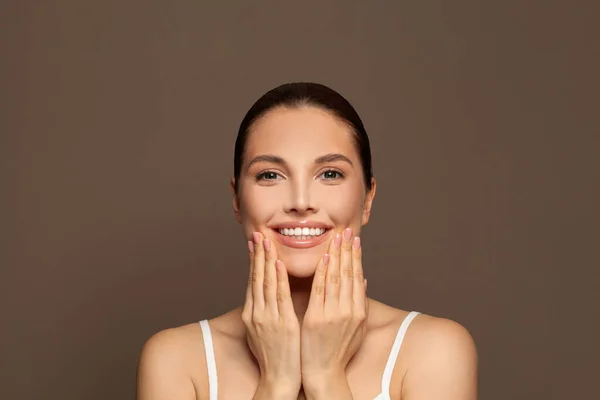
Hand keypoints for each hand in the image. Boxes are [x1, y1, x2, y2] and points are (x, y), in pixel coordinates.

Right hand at [242, 232, 301, 395]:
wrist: (278, 378)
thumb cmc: (275, 356)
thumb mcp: (262, 332)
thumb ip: (264, 312)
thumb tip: (265, 297)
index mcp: (252, 314)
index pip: (253, 281)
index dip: (254, 261)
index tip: (254, 244)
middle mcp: (256, 313)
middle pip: (256, 278)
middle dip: (257, 254)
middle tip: (258, 233)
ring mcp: (267, 317)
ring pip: (265, 282)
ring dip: (265, 259)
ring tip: (265, 240)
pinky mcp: (281, 322)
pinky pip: (279, 296)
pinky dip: (277, 278)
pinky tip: (277, 263)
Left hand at [300, 227, 368, 389]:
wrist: (324, 372)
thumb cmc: (338, 350)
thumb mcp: (356, 328)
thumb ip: (360, 303)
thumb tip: (363, 280)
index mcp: (359, 311)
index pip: (357, 277)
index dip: (355, 257)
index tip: (354, 240)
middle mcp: (348, 311)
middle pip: (348, 274)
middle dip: (346, 250)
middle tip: (346, 231)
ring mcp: (333, 314)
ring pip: (335, 278)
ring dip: (335, 255)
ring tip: (335, 237)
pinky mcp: (316, 318)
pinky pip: (319, 290)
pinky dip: (321, 272)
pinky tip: (322, 258)